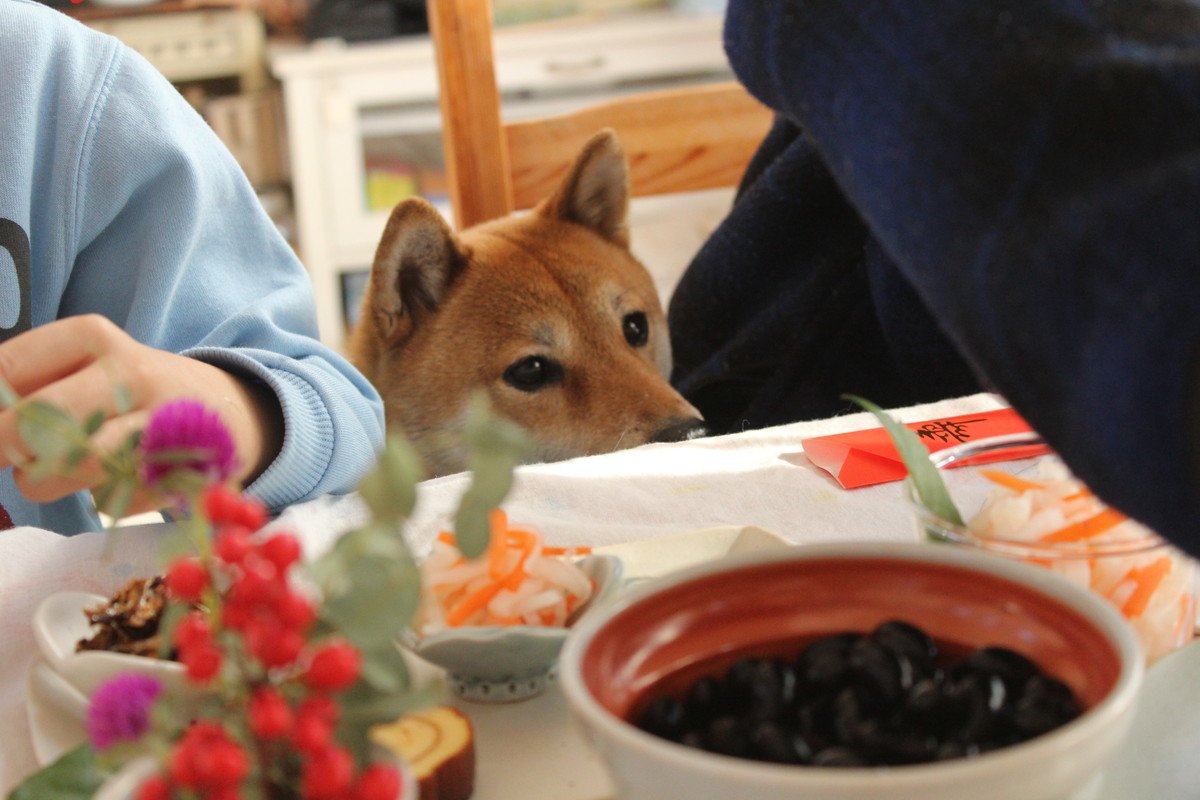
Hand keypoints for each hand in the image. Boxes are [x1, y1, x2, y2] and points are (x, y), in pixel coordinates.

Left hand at [0, 315, 282, 513]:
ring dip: (42, 481)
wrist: (228, 412)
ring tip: (49, 473)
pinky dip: (97, 496)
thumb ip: (25, 387)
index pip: (7, 371)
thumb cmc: (130, 390)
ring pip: (67, 468)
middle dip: (4, 448)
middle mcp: (130, 375)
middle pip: (35, 421)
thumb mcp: (83, 365)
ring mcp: (156, 425)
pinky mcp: (174, 473)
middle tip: (7, 458)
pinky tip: (116, 477)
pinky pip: (106, 500)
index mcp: (93, 338)